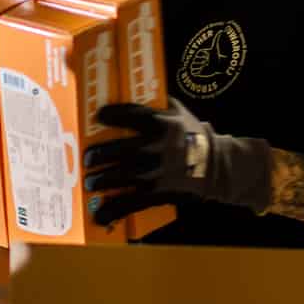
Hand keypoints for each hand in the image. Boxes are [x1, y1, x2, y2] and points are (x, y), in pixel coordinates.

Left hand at [82, 100, 272, 226]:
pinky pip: (128, 203)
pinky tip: (99, 216)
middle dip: (96, 154)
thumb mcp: (179, 111)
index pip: (127, 115)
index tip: (98, 116)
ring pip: (116, 177)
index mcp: (159, 124)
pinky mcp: (155, 193)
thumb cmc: (193, 135)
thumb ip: (157, 102)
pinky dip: (111, 211)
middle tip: (87, 158)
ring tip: (91, 182)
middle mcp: (153, 147)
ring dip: (99, 181)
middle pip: (115, 149)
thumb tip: (133, 87)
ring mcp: (153, 172)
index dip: (109, 115)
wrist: (216, 166)